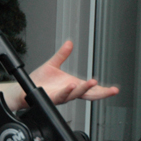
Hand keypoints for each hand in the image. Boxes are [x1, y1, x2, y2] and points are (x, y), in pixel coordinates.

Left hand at [0, 40, 119, 110]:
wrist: (24, 88)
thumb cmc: (39, 80)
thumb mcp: (52, 64)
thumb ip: (62, 55)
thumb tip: (70, 42)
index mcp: (73, 85)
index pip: (91, 89)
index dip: (103, 90)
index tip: (115, 90)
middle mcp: (69, 92)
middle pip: (88, 95)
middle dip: (101, 93)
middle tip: (112, 91)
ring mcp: (61, 96)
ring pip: (76, 94)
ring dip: (84, 89)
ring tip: (93, 82)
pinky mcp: (51, 97)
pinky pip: (61, 95)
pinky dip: (67, 90)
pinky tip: (72, 85)